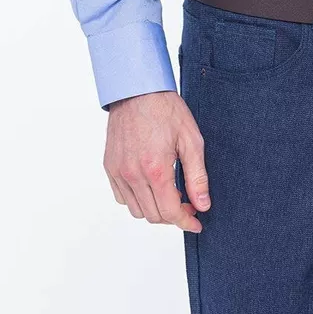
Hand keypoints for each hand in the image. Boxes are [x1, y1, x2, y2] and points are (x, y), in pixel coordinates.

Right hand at [103, 90, 208, 231]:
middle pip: (153, 216)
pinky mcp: (109, 167)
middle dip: (173, 216)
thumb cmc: (166, 110)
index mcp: (155, 169)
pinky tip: (151, 186)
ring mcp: (118, 172)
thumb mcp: (191, 140)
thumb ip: (197, 176)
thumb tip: (203, 204)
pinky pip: (122, 197)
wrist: (137, 90)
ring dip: (155, 209)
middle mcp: (133, 174)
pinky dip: (137, 199)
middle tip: (188, 204)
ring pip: (136, 210)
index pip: (170, 212)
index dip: (186, 222)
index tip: (196, 223)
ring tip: (170, 194)